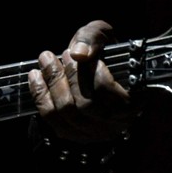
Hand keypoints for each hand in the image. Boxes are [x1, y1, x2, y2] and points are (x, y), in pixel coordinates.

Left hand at [28, 20, 134, 142]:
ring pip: (69, 115)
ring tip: (44, 63)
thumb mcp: (104, 36)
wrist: (102, 71)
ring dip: (51, 86)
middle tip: (48, 56)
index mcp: (136, 97)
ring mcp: (99, 132)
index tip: (70, 53)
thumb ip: (93, 37)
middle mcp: (120, 121)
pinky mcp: (79, 136)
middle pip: (85, 105)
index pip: (107, 90)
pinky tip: (35, 78)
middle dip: (62, 77)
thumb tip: (78, 53)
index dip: (86, 71)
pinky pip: (55, 122)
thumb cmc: (105, 54)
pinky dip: (41, 98)